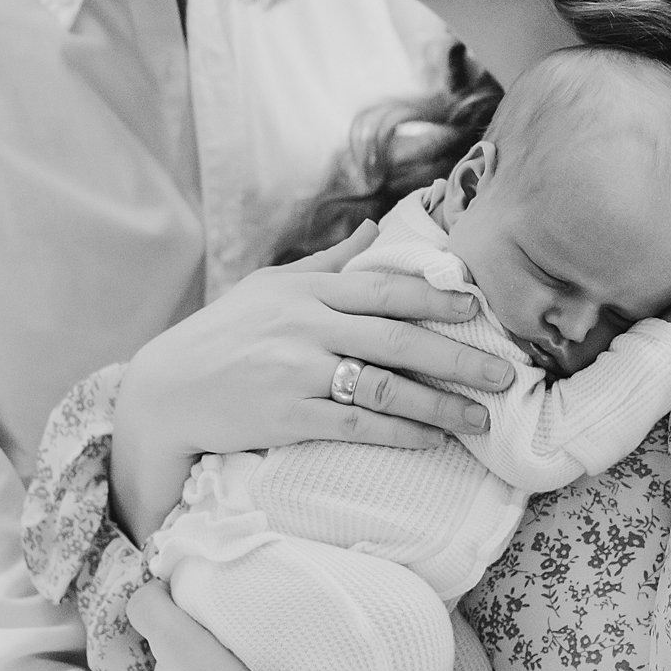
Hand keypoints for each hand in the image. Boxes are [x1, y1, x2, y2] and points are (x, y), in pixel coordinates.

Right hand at [112, 223, 514, 541]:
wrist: (165, 391)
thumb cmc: (222, 334)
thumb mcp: (268, 286)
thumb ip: (327, 262)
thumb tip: (373, 229)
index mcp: (305, 290)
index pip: (382, 287)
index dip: (435, 297)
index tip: (478, 306)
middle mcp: (304, 325)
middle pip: (396, 338)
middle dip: (457, 355)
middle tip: (504, 372)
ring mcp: (295, 372)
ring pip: (384, 386)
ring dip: (439, 404)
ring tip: (481, 417)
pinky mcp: (286, 417)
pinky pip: (357, 424)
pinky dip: (400, 432)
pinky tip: (433, 441)